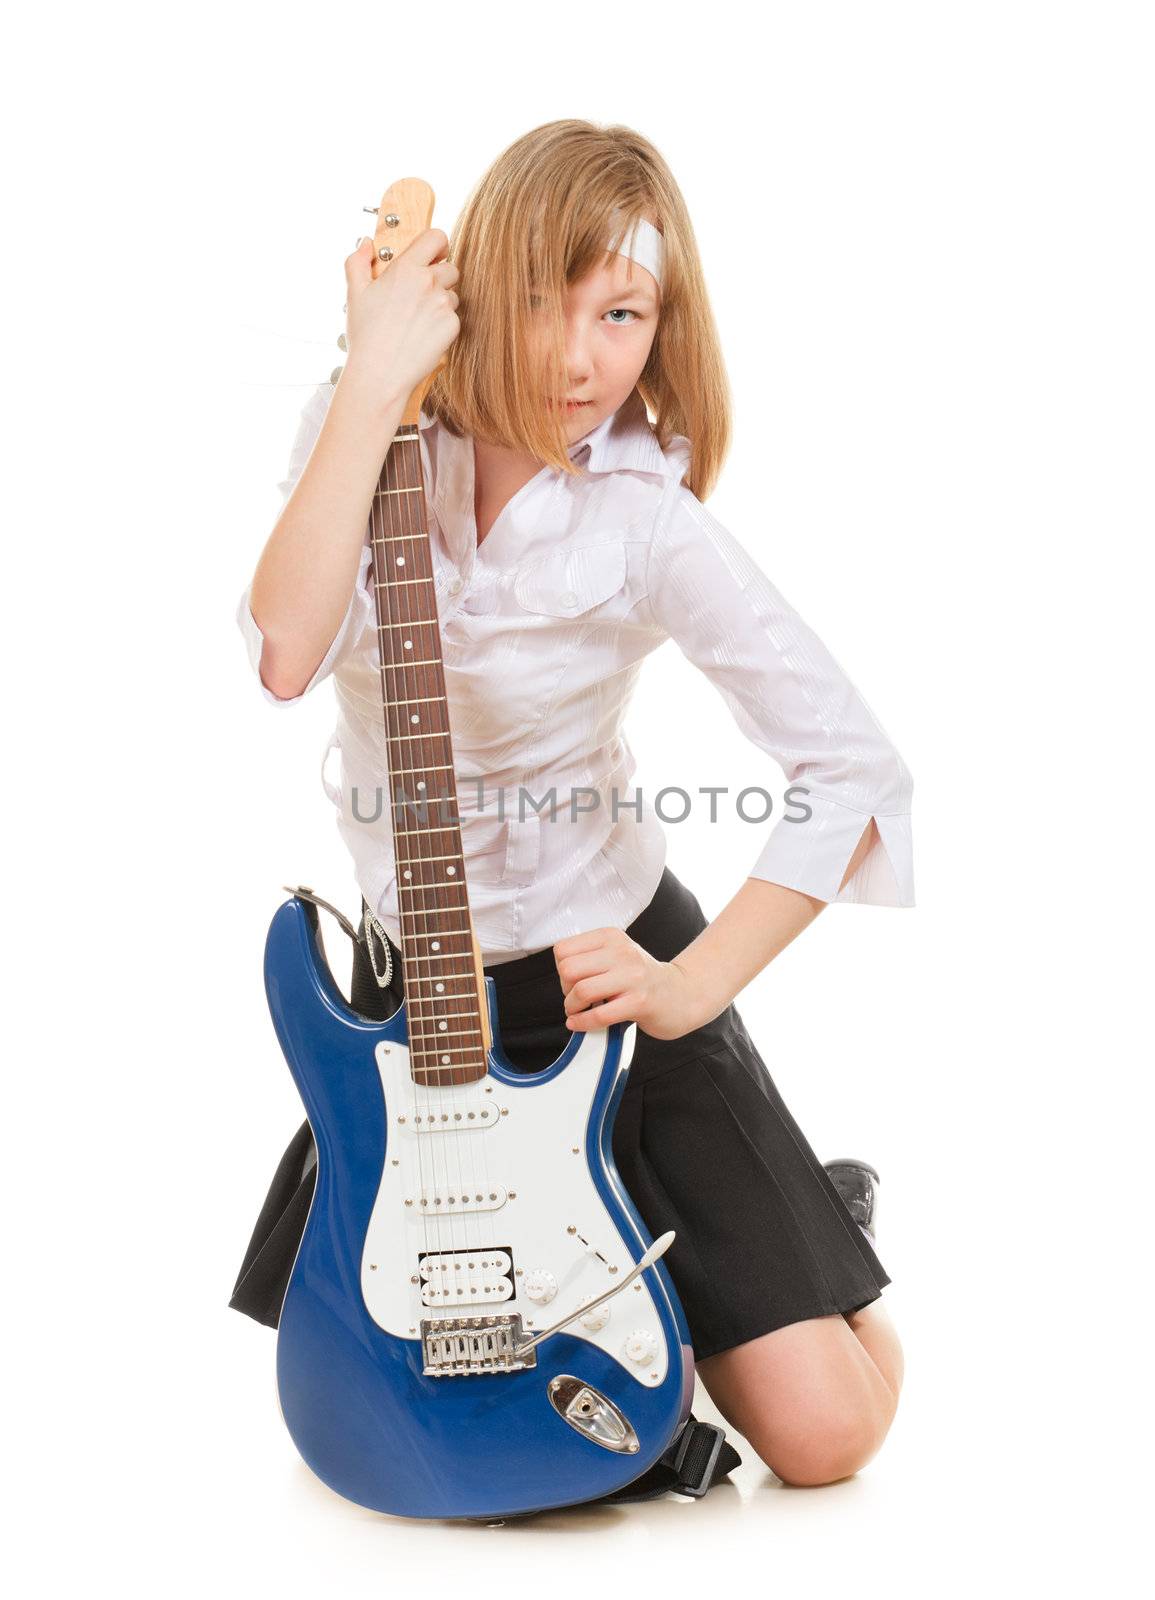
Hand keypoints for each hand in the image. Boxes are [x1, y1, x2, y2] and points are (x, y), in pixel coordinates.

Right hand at [342, 227, 459, 399]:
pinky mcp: (452, 326)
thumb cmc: (365, 335)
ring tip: (417, 320)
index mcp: (406, 268)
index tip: (432, 255)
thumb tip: (366, 242)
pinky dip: (442, 324)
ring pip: (452, 294)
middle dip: (439, 278)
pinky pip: (453, 317)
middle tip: (420, 296)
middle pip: (450, 268)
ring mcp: (443, 304)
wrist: (380, 373)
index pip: (436, 237)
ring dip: (441, 302)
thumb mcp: (354, 293)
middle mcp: (428, 282)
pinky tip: (422, 335)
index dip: (437, 245)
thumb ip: (358, 261)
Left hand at [553, 925, 719, 1041]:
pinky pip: (598, 1015)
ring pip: (581, 991)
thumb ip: (590, 957)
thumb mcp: (617, 955)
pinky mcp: (639, 1002)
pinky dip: (583, 1023)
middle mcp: (622, 952)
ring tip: (581, 1011)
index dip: (561, 969)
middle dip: (565, 989)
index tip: (573, 980)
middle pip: (568, 969)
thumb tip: (559, 971)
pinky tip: (581, 1024)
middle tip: (577, 998)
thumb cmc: (643, 978)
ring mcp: (633, 976)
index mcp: (611, 937)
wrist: (681, 994)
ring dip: (573, 1008)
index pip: (563, 949)